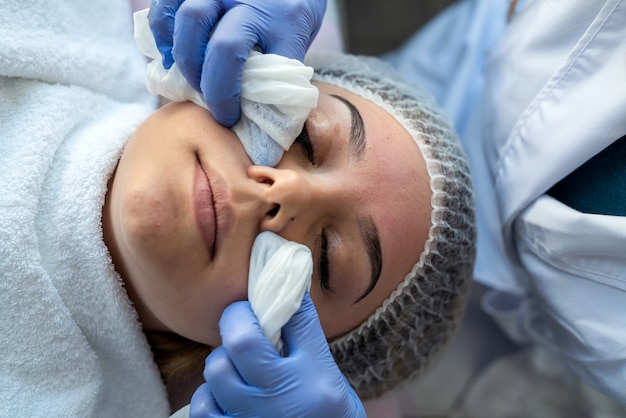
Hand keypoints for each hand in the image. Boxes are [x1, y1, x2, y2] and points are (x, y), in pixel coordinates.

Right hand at [148, 0, 325, 126]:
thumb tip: (254, 123)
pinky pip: (167, 4)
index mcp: (280, 20)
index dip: (225, 94)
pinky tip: (169, 52)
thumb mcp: (293, 50)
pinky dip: (161, 30)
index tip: (227, 117)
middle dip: (201, 77)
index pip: (237, 55)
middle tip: (205, 98)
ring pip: (188, 16)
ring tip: (184, 77)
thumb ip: (274, 77)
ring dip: (181, 54)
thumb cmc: (287, 24)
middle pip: (211, 37)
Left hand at [189, 292, 365, 417]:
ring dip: (220, 362)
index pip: (294, 319)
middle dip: (234, 321)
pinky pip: (204, 408)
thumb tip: (286, 299)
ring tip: (233, 364)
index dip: (276, 298)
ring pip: (217, 372)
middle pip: (242, 342)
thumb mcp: (331, 384)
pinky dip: (209, 396)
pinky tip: (223, 396)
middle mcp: (285, 399)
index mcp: (317, 379)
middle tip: (239, 320)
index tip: (262, 294)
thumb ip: (308, 348)